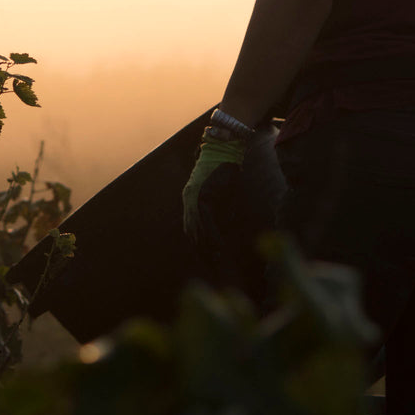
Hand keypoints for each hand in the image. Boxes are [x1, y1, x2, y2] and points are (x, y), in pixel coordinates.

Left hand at [181, 136, 247, 252]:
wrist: (225, 149)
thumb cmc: (226, 170)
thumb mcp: (221, 193)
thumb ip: (219, 209)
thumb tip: (222, 228)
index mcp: (190, 199)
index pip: (191, 227)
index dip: (197, 243)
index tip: (205, 257)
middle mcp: (188, 199)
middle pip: (191, 231)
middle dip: (200, 249)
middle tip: (210, 265)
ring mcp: (193, 197)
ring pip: (197, 228)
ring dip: (206, 246)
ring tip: (214, 260)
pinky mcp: (202, 195)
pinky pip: (206, 220)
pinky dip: (212, 234)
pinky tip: (217, 246)